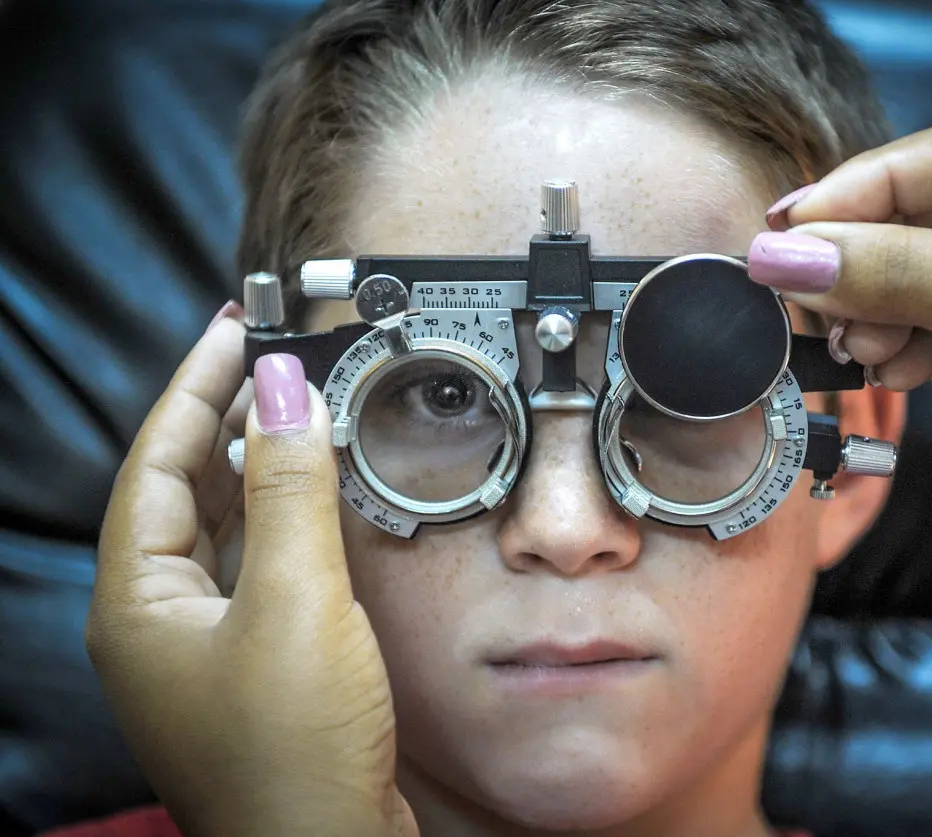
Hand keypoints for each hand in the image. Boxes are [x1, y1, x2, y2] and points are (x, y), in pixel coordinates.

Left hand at [86, 312, 415, 836]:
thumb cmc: (293, 755)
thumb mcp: (296, 602)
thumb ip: (290, 490)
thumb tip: (285, 391)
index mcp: (140, 601)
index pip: (154, 462)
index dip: (193, 388)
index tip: (233, 331)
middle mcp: (164, 620)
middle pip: (185, 490)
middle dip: (229, 419)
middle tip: (275, 360)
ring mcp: (211, 646)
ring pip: (227, 528)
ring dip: (263, 467)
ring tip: (302, 410)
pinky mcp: (261, 665)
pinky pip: (266, 568)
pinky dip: (293, 521)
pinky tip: (326, 499)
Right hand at [749, 113, 931, 560]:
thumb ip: (902, 273)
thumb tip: (790, 256)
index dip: (859, 192)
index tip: (786, 230)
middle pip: (927, 214)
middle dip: (867, 262)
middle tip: (807, 297)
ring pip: (924, 274)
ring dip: (881, 312)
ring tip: (861, 345)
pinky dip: (907, 347)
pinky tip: (892, 368)